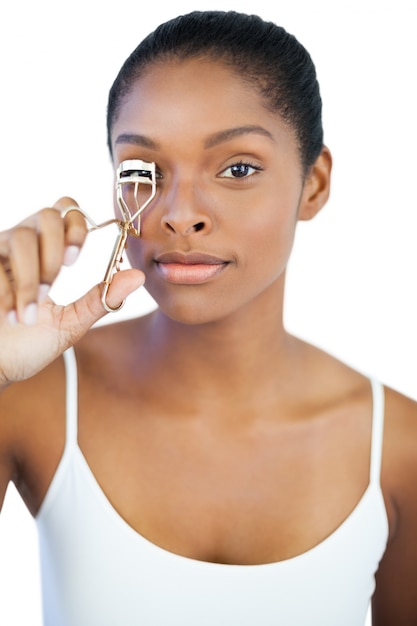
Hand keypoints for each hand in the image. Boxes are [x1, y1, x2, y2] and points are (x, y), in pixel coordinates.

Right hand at [0, 197, 144, 386]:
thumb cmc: (27, 345)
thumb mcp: (70, 323)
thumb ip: (101, 299)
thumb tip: (138, 276)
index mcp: (46, 253)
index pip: (65, 210)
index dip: (76, 225)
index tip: (76, 258)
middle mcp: (21, 245)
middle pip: (47, 214)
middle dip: (58, 249)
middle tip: (57, 282)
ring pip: (22, 237)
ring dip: (34, 277)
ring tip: (30, 311)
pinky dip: (10, 293)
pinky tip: (12, 317)